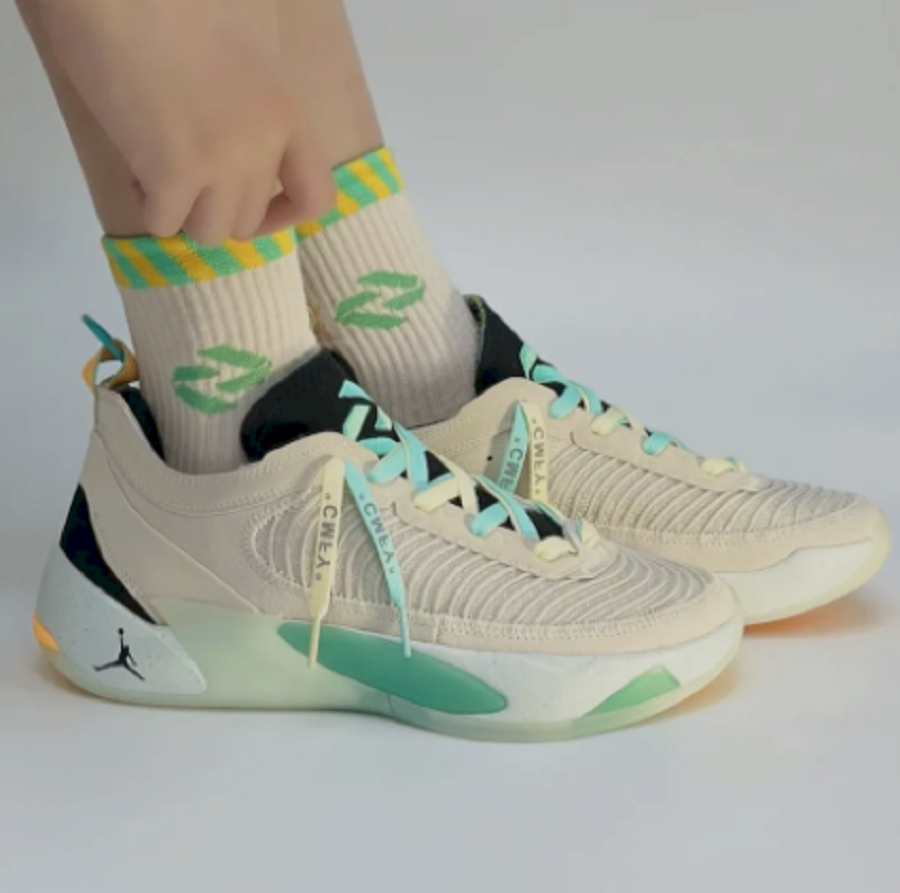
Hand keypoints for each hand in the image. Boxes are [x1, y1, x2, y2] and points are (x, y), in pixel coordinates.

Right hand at [39, 0, 334, 243]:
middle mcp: (263, 145)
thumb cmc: (176, 3)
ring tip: (158, 168)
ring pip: (209, 232)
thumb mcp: (249, 48)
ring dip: (182, 212)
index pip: (316, 197)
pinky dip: (146, 206)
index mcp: (287, 114)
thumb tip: (249, 147)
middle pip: (248, 220)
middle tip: (185, 171)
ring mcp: (220, 162)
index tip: (257, 207)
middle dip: (215, 205)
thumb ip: (260, 104)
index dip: (285, 215)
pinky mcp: (172, 172)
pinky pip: (163, 225)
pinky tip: (134, 167)